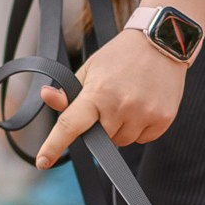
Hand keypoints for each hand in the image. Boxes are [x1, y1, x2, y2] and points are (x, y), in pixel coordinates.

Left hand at [35, 27, 187, 168]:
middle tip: (110, 103)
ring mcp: (143, 113)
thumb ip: (69, 91)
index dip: (53, 145)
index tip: (42, 162)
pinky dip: (141, 127)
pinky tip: (144, 104)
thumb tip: (46, 96)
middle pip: (101, 139)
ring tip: (130, 100)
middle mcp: (120, 106)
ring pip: (122, 141)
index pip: (70, 125)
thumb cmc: (121, 56)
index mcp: (97, 92)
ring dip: (122, 128)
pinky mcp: (162, 118)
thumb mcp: (91, 68)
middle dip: (102, 127)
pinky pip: (143, 139)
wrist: (161, 42)